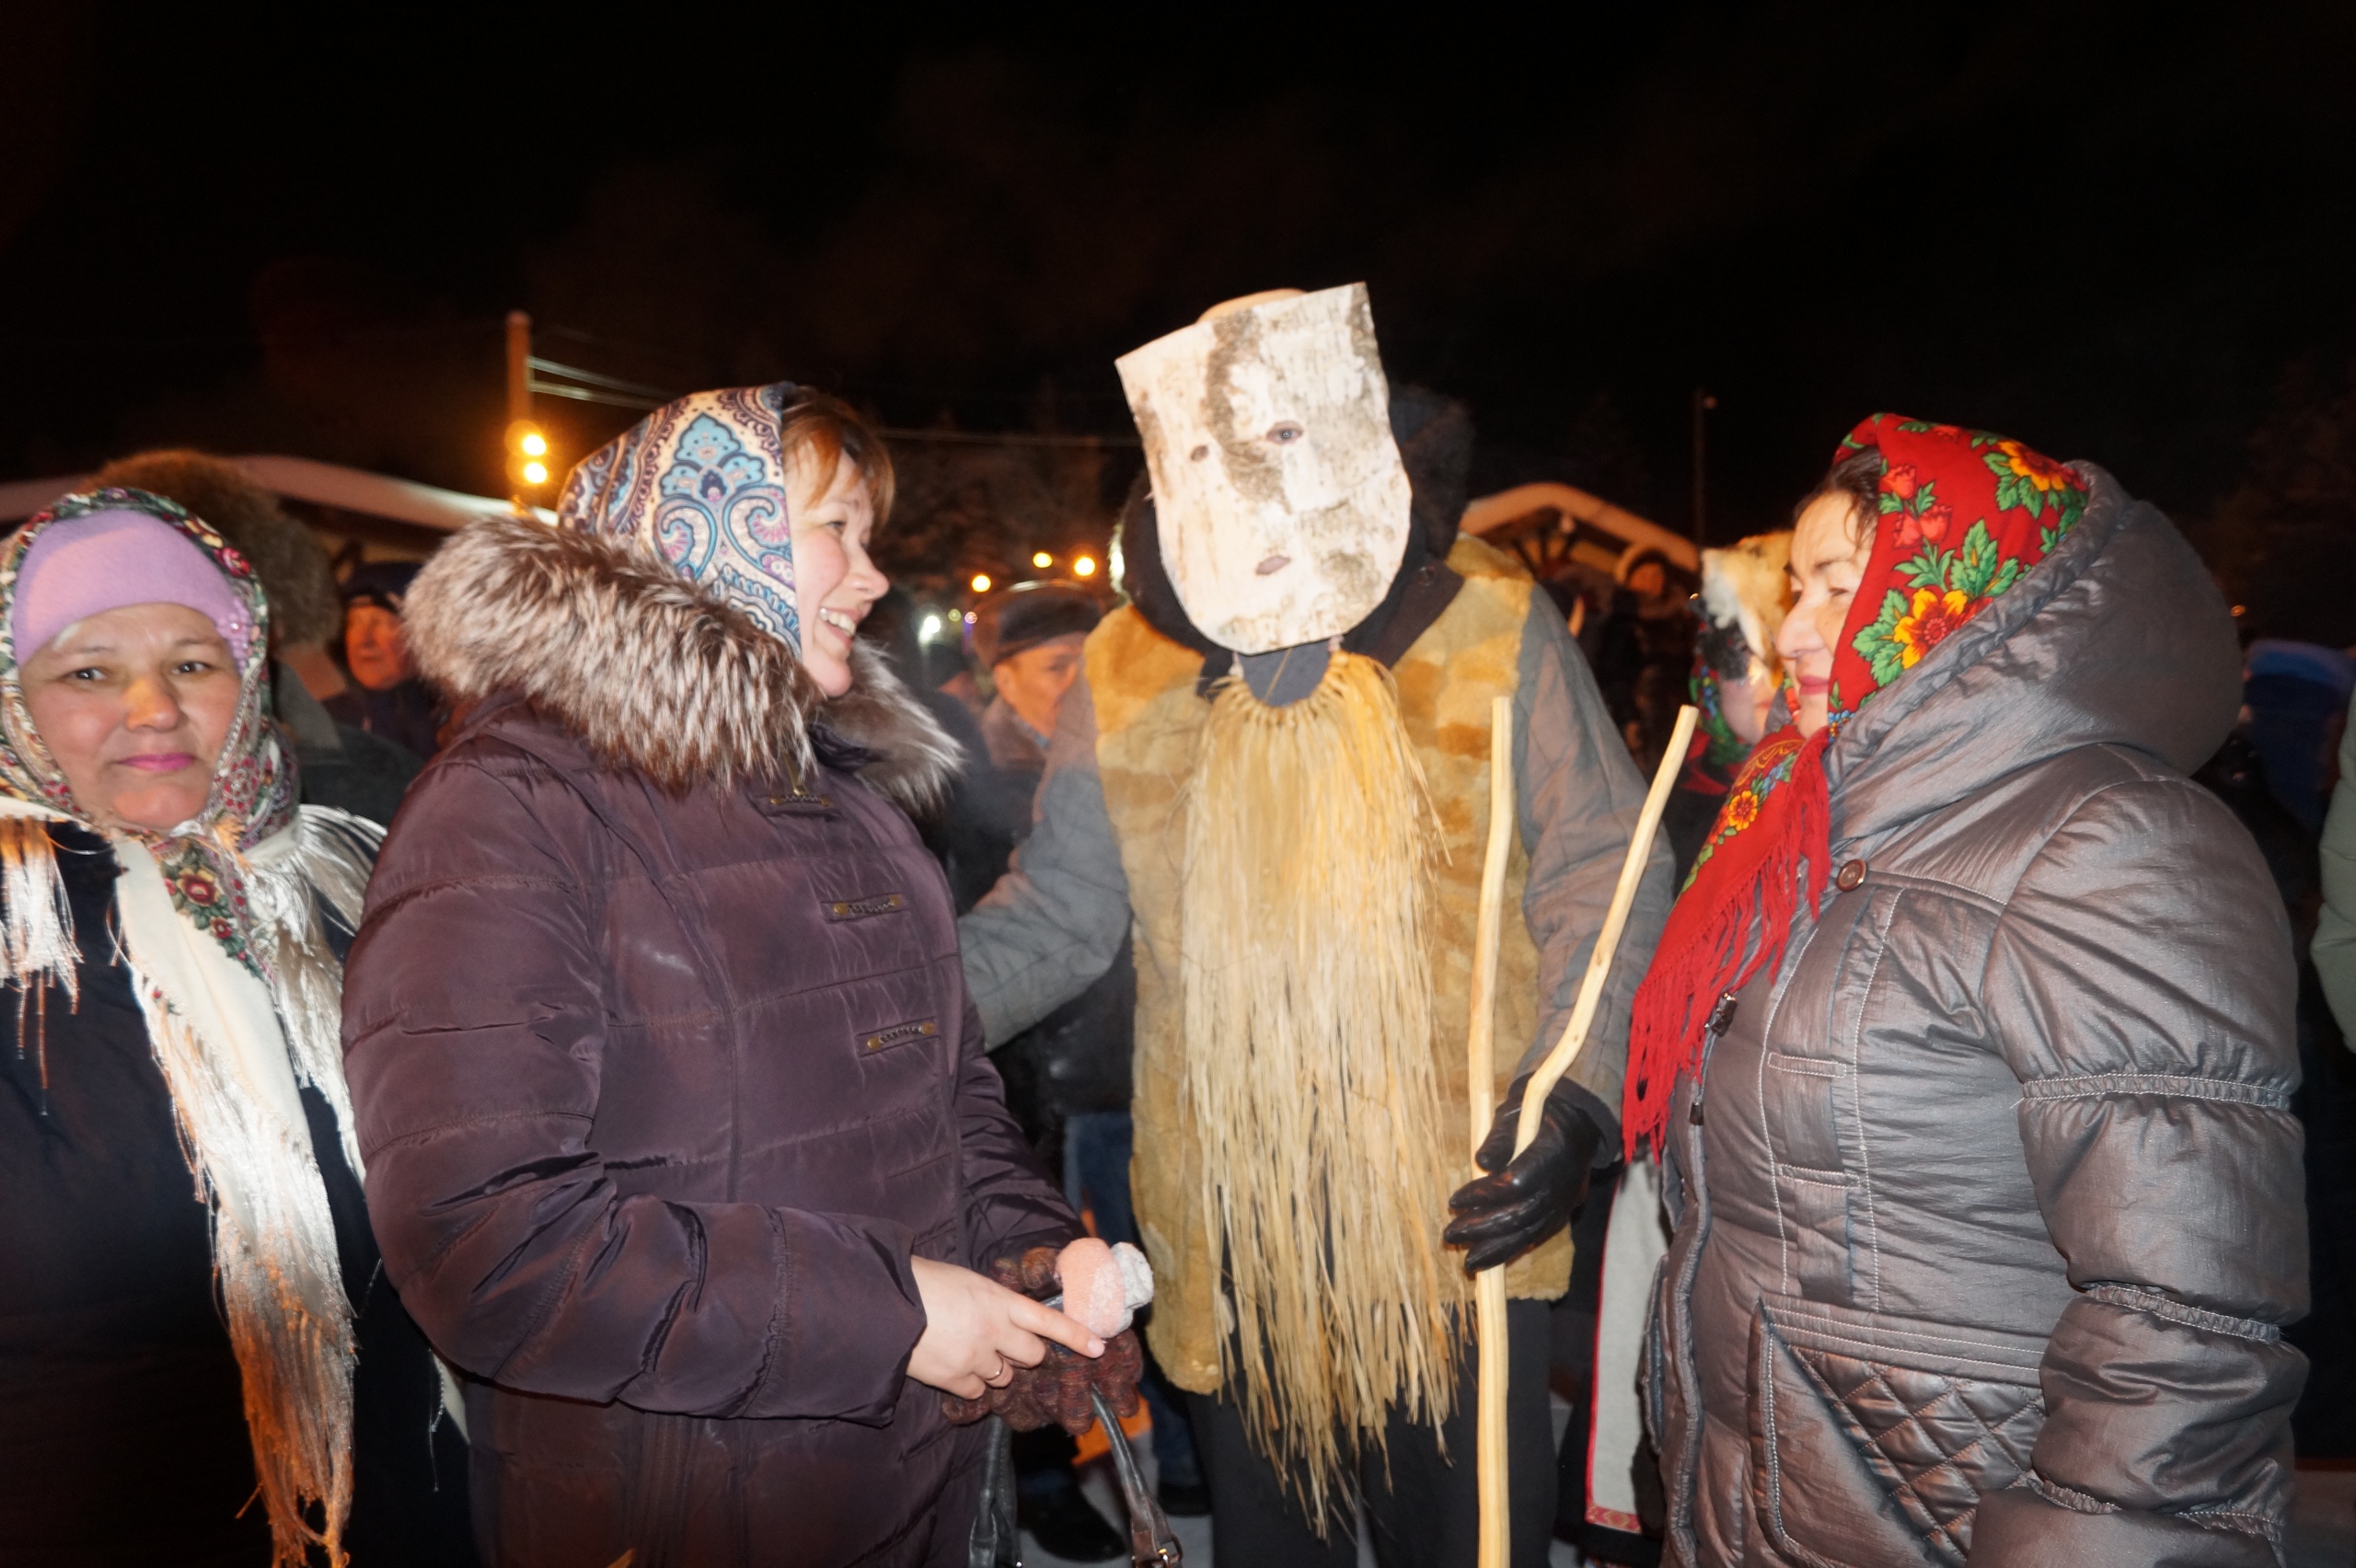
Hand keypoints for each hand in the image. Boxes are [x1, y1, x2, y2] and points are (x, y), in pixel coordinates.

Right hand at [938, 1246, 1145, 1431]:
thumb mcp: (967, 1281)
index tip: (1098, 1347)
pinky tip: (952, 1365)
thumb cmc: (923, 1282)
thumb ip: (992, 1300)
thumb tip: (1004, 1316)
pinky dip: (969, 1383)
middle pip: (1032, 1355)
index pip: (1049, 1321)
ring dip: (994, 1368)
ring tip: (967, 1349)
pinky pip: (977, 1391)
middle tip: (1007, 1346)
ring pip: (1004, 1376)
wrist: (885, 1302)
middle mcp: (995, 1331)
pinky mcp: (954, 1379)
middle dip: (1025, 1354)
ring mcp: (976, 1358)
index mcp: (1000, 1301)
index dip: (1076, 1335)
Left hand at [1444, 1077, 1605, 1273]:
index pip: (1517, 1183)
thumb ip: (1499, 1137)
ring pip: (1532, 1232)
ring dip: (1498, 1249)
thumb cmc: (1539, 1111)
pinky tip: (1492, 1257)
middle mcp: (1565, 1182)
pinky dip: (1514, 1246)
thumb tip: (1481, 1162)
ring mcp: (1568, 1201)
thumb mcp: (1516, 1111)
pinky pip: (1539, 1234)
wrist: (1579, 1120)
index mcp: (1555, 1150)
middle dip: (1484, 1229)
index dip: (1485, 1195)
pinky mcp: (1565, 1212)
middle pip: (1522, 1214)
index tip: (1455, 1201)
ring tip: (1469, 1263)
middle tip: (1451, 1236)